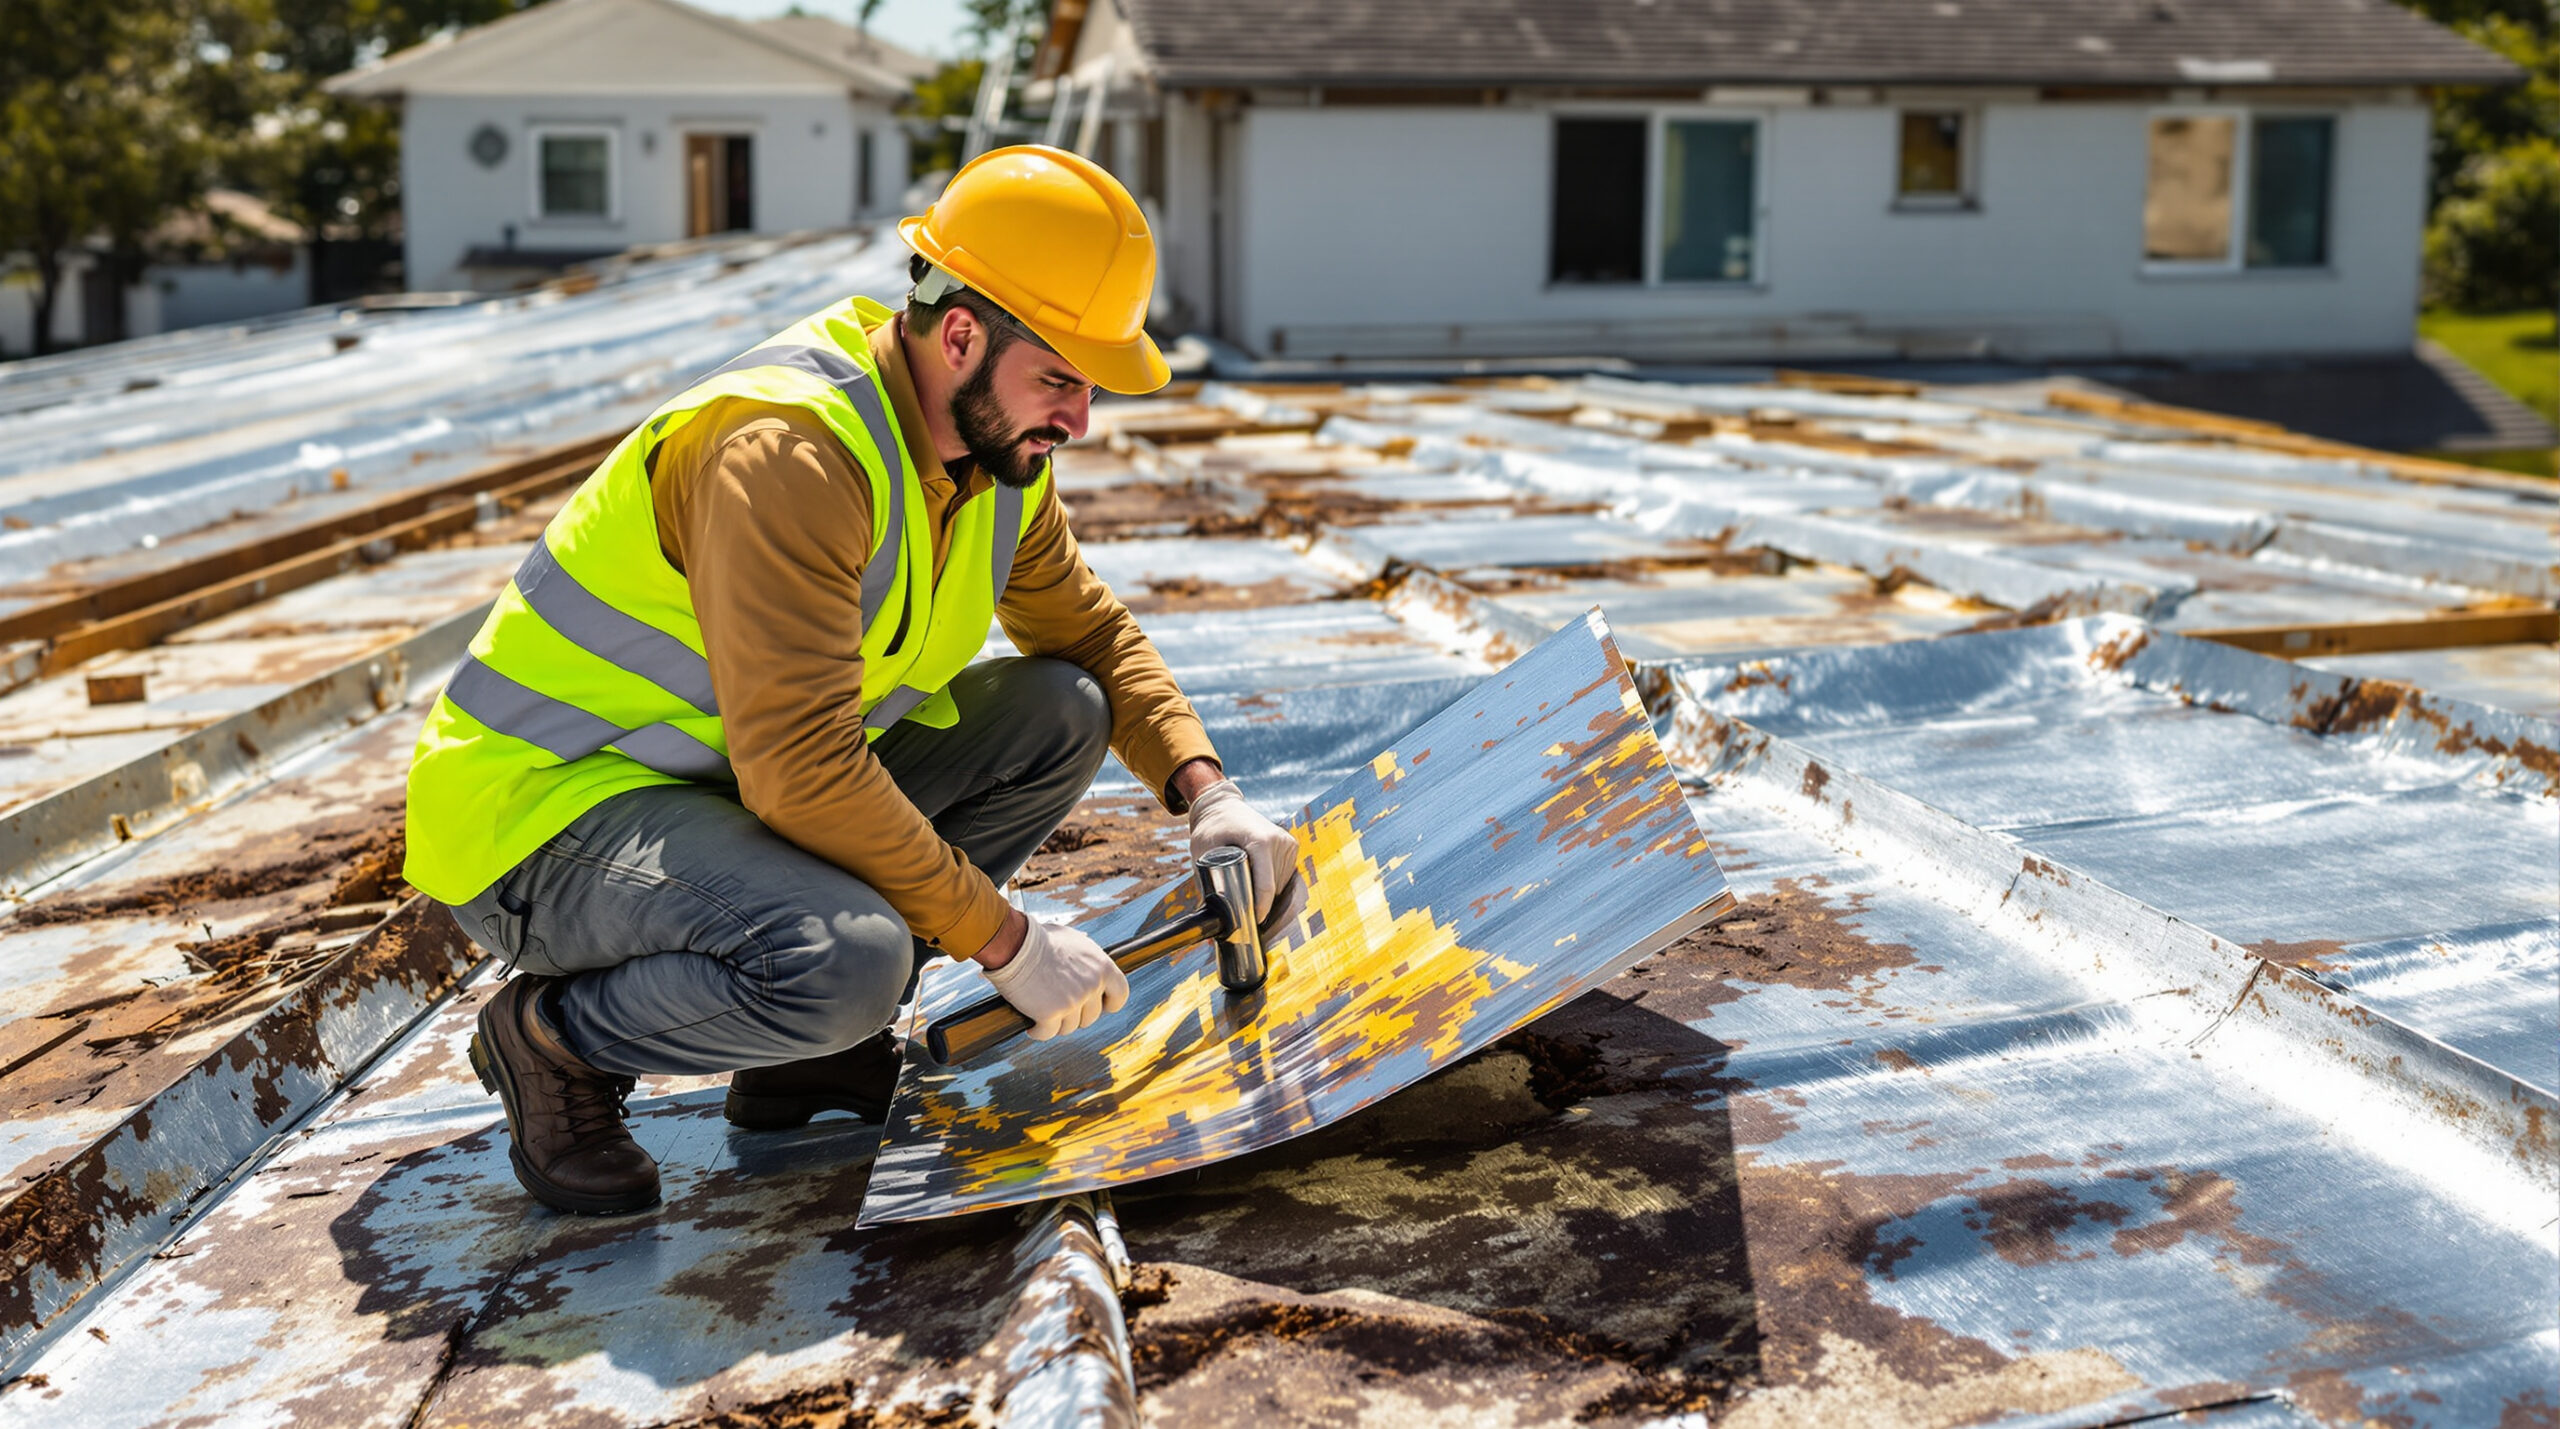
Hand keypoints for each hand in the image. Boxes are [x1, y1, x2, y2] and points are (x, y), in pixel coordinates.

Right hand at [981, 916, 1128, 1041]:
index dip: (1110, 1004)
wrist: (1016, 945)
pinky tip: (1032, 1026)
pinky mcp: (1052, 1013)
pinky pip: (1048, 1033)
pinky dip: (1039, 1032)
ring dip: (1056, 1023)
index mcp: (1102, 966)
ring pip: (1069, 1027)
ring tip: (1042, 1012)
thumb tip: (1090, 964)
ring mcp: (1073, 1001)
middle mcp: (1092, 985)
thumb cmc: (1040, 939)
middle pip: (1091, 1016)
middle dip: (1075, 1015)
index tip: (1101, 1007)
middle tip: (1059, 1007)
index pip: (1120, 994)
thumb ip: (1086, 957)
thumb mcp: (1073, 940)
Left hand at [1187, 778, 1296, 920]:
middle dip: (1259, 900)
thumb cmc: (1210, 827)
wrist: (1222, 805)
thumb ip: (1205, 879)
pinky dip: (1272, 882)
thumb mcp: (1201, 850)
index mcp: (1260, 841)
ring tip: (1247, 888)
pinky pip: (1284, 875)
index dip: (1261, 907)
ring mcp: (1287, 842)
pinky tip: (1257, 878)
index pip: (1266, 885)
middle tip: (1240, 905)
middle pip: (1274, 887)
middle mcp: (1278, 841)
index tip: (1253, 921)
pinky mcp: (1291, 844)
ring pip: (1281, 883)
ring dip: (1267, 892)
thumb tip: (1208, 913)